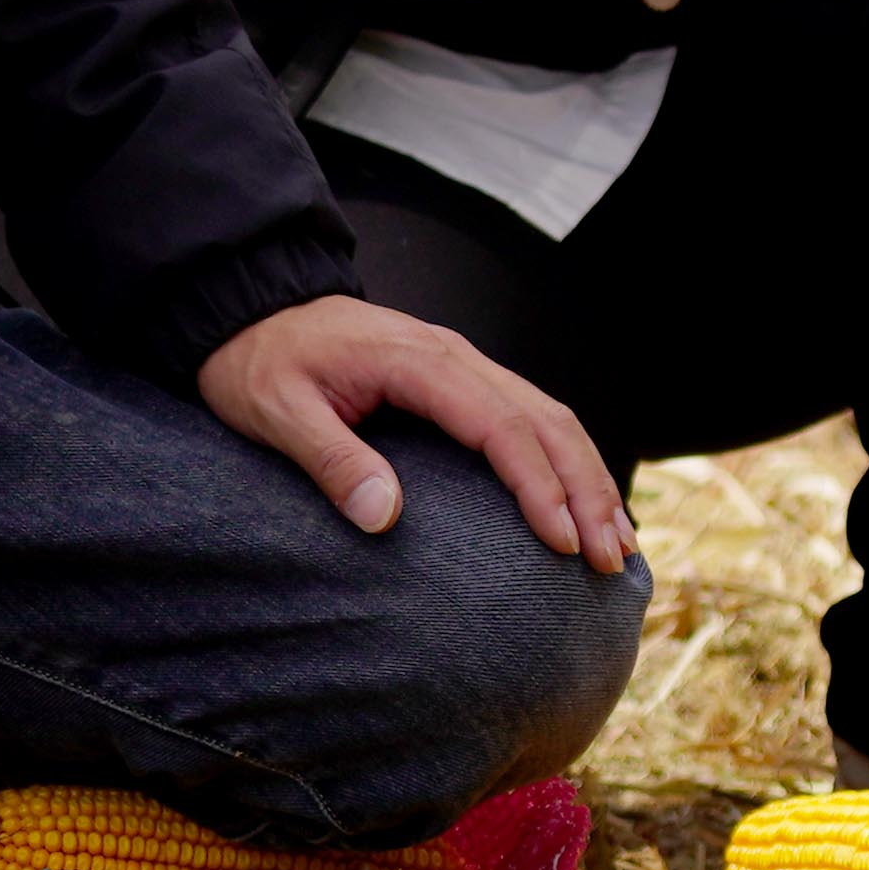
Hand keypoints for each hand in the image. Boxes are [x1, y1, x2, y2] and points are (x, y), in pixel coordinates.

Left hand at [194, 293, 639, 573]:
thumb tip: (384, 518)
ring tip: (616, 543)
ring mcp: (461, 365)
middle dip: (585, 491)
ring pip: (549, 416)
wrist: (252, 309)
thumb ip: (329, 458)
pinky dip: (566, 460)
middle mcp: (453, 357)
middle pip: (544, 420)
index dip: (537, 485)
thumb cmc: (259, 362)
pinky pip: (529, 416)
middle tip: (609, 559)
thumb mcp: (276, 411)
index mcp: (416, 362)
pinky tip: (582, 504)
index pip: (499, 425)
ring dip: (588, 477)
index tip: (561, 542)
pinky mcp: (459, 380)